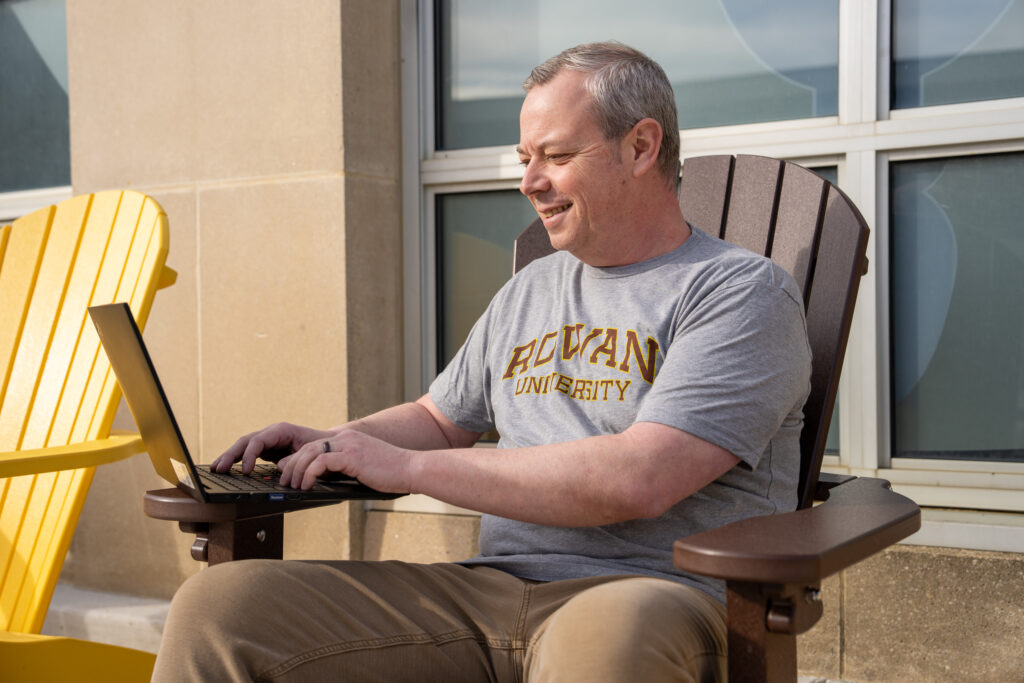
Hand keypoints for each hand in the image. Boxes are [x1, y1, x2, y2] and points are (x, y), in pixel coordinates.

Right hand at [212, 422, 334, 473]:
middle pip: (246, 441)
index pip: (259, 440)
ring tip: (215, 469)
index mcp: (281, 430)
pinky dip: (235, 460)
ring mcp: (267, 441)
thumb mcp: (310, 452)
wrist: (328, 444)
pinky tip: (225, 469)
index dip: (249, 455)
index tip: (244, 471)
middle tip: (218, 469)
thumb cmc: (321, 447)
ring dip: (228, 457)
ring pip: (243, 446)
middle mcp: (271, 433)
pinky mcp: (266, 450)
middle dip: (230, 454)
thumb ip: (295, 458)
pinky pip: (247, 453)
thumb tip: (278, 466)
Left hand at [277, 430, 414, 493]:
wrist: (411, 468)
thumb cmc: (391, 473)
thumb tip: (322, 479)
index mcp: (348, 439)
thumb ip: (343, 469)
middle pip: (307, 447)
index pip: (314, 445)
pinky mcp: (352, 456)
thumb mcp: (362, 468)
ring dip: (297, 471)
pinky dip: (309, 474)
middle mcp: (346, 438)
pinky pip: (321, 462)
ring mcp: (349, 445)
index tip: (288, 473)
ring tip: (293, 486)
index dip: (297, 459)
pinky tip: (307, 486)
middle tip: (285, 482)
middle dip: (292, 465)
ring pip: (310, 453)